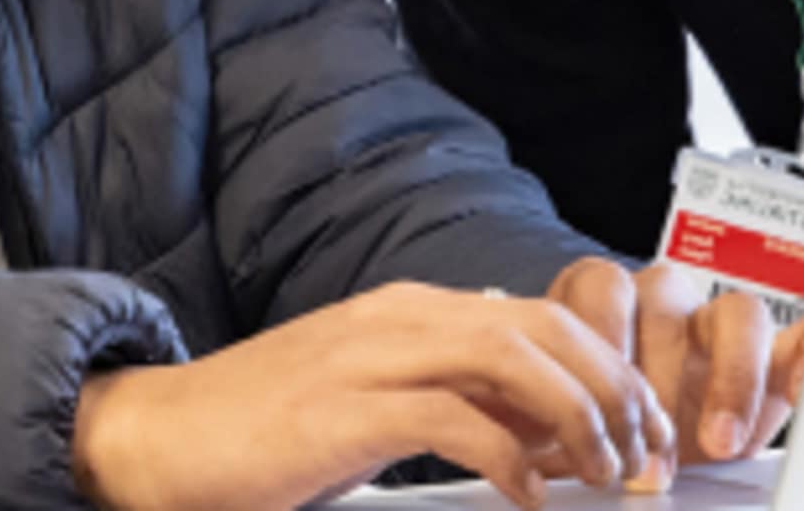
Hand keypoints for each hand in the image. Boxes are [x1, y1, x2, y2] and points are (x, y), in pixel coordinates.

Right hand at [68, 280, 669, 509]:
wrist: (155, 438)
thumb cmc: (261, 434)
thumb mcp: (375, 410)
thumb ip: (455, 405)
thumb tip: (544, 434)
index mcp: (411, 312)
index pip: (542, 319)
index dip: (610, 375)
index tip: (646, 436)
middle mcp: (399, 318)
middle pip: (546, 330)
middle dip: (616, 394)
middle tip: (647, 460)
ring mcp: (371, 357)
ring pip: (516, 359)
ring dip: (580, 420)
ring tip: (606, 477)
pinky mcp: (346, 409)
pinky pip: (458, 420)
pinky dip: (511, 461)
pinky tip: (528, 499)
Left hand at [548, 257, 803, 465]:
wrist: (643, 458)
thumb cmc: (592, 431)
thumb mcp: (561, 427)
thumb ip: (548, 422)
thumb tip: (525, 455)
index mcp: (604, 300)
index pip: (601, 289)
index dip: (601, 344)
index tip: (598, 409)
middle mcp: (663, 301)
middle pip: (665, 302)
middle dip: (657, 380)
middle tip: (650, 451)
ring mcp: (720, 324)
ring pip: (737, 312)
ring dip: (730, 379)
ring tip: (719, 444)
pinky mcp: (775, 354)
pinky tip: (799, 392)